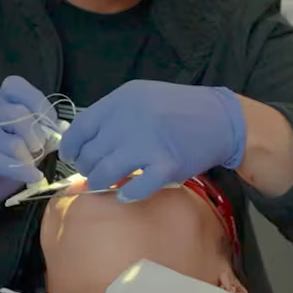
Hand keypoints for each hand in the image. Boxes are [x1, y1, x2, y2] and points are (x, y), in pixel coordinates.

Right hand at [0, 76, 56, 230]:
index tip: (49, 121)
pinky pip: (6, 163)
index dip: (37, 100)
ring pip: (14, 142)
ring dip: (30, 157)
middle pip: (18, 114)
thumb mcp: (24, 143)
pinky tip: (34, 177)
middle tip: (40, 148)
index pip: (14, 85)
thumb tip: (61, 129)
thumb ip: (41, 134)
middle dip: (37, 134)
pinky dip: (25, 172)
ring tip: (32, 165)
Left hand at [60, 80, 245, 202]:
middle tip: (94, 173)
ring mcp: (148, 143)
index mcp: (121, 100)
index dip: (71, 148)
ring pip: (105, 173)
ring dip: (101, 182)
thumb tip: (82, 142)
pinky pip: (135, 189)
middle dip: (87, 168)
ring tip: (106, 183)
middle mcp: (130, 119)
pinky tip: (127, 193)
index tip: (72, 157)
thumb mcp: (141, 98)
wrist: (221, 119)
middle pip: (91, 154)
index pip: (81, 128)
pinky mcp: (167, 166)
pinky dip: (127, 194)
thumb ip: (113, 115)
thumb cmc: (177, 108)